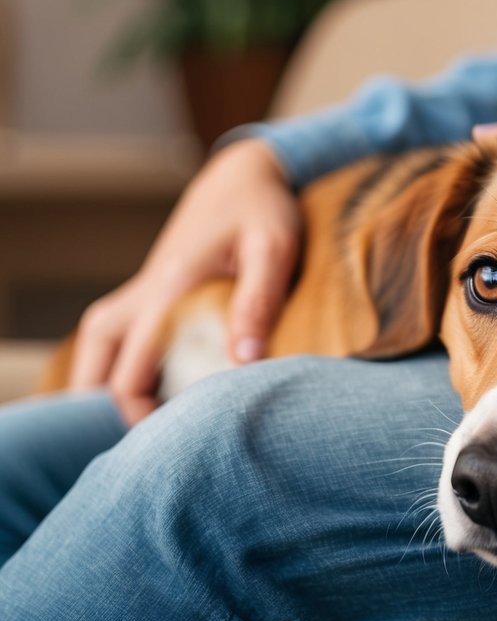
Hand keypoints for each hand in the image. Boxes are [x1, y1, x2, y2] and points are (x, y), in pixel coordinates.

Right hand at [70, 138, 300, 423]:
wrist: (246, 174)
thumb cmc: (264, 209)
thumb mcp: (274, 248)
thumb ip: (259, 301)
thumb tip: (244, 361)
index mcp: (169, 288)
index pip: (131, 368)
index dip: (140, 414)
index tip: (172, 446)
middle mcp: (145, 290)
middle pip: (97, 358)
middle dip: (109, 403)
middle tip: (151, 442)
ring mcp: (144, 288)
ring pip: (98, 343)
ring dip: (105, 380)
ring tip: (140, 422)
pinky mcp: (154, 288)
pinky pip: (117, 332)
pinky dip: (118, 361)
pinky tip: (145, 386)